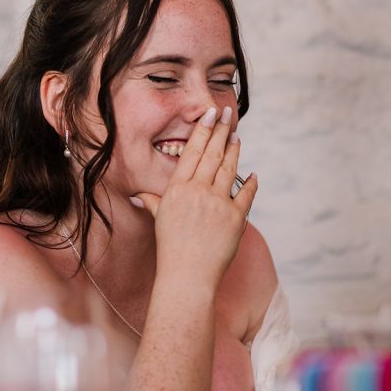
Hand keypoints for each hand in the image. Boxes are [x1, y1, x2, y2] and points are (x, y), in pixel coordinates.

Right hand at [132, 105, 257, 289]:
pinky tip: (252, 174)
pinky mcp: (236, 217)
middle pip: (212, 154)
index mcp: (177, 189)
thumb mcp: (159, 220)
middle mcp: (198, 191)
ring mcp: (218, 203)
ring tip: (237, 137)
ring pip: (229, 168)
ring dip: (234, 150)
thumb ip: (153, 202)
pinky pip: (246, 194)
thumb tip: (138, 196)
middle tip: (227, 114)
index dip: (202, 131)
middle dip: (221, 131)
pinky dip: (250, 183)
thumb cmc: (170, 250)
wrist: (187, 276)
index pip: (192, 152)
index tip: (210, 115)